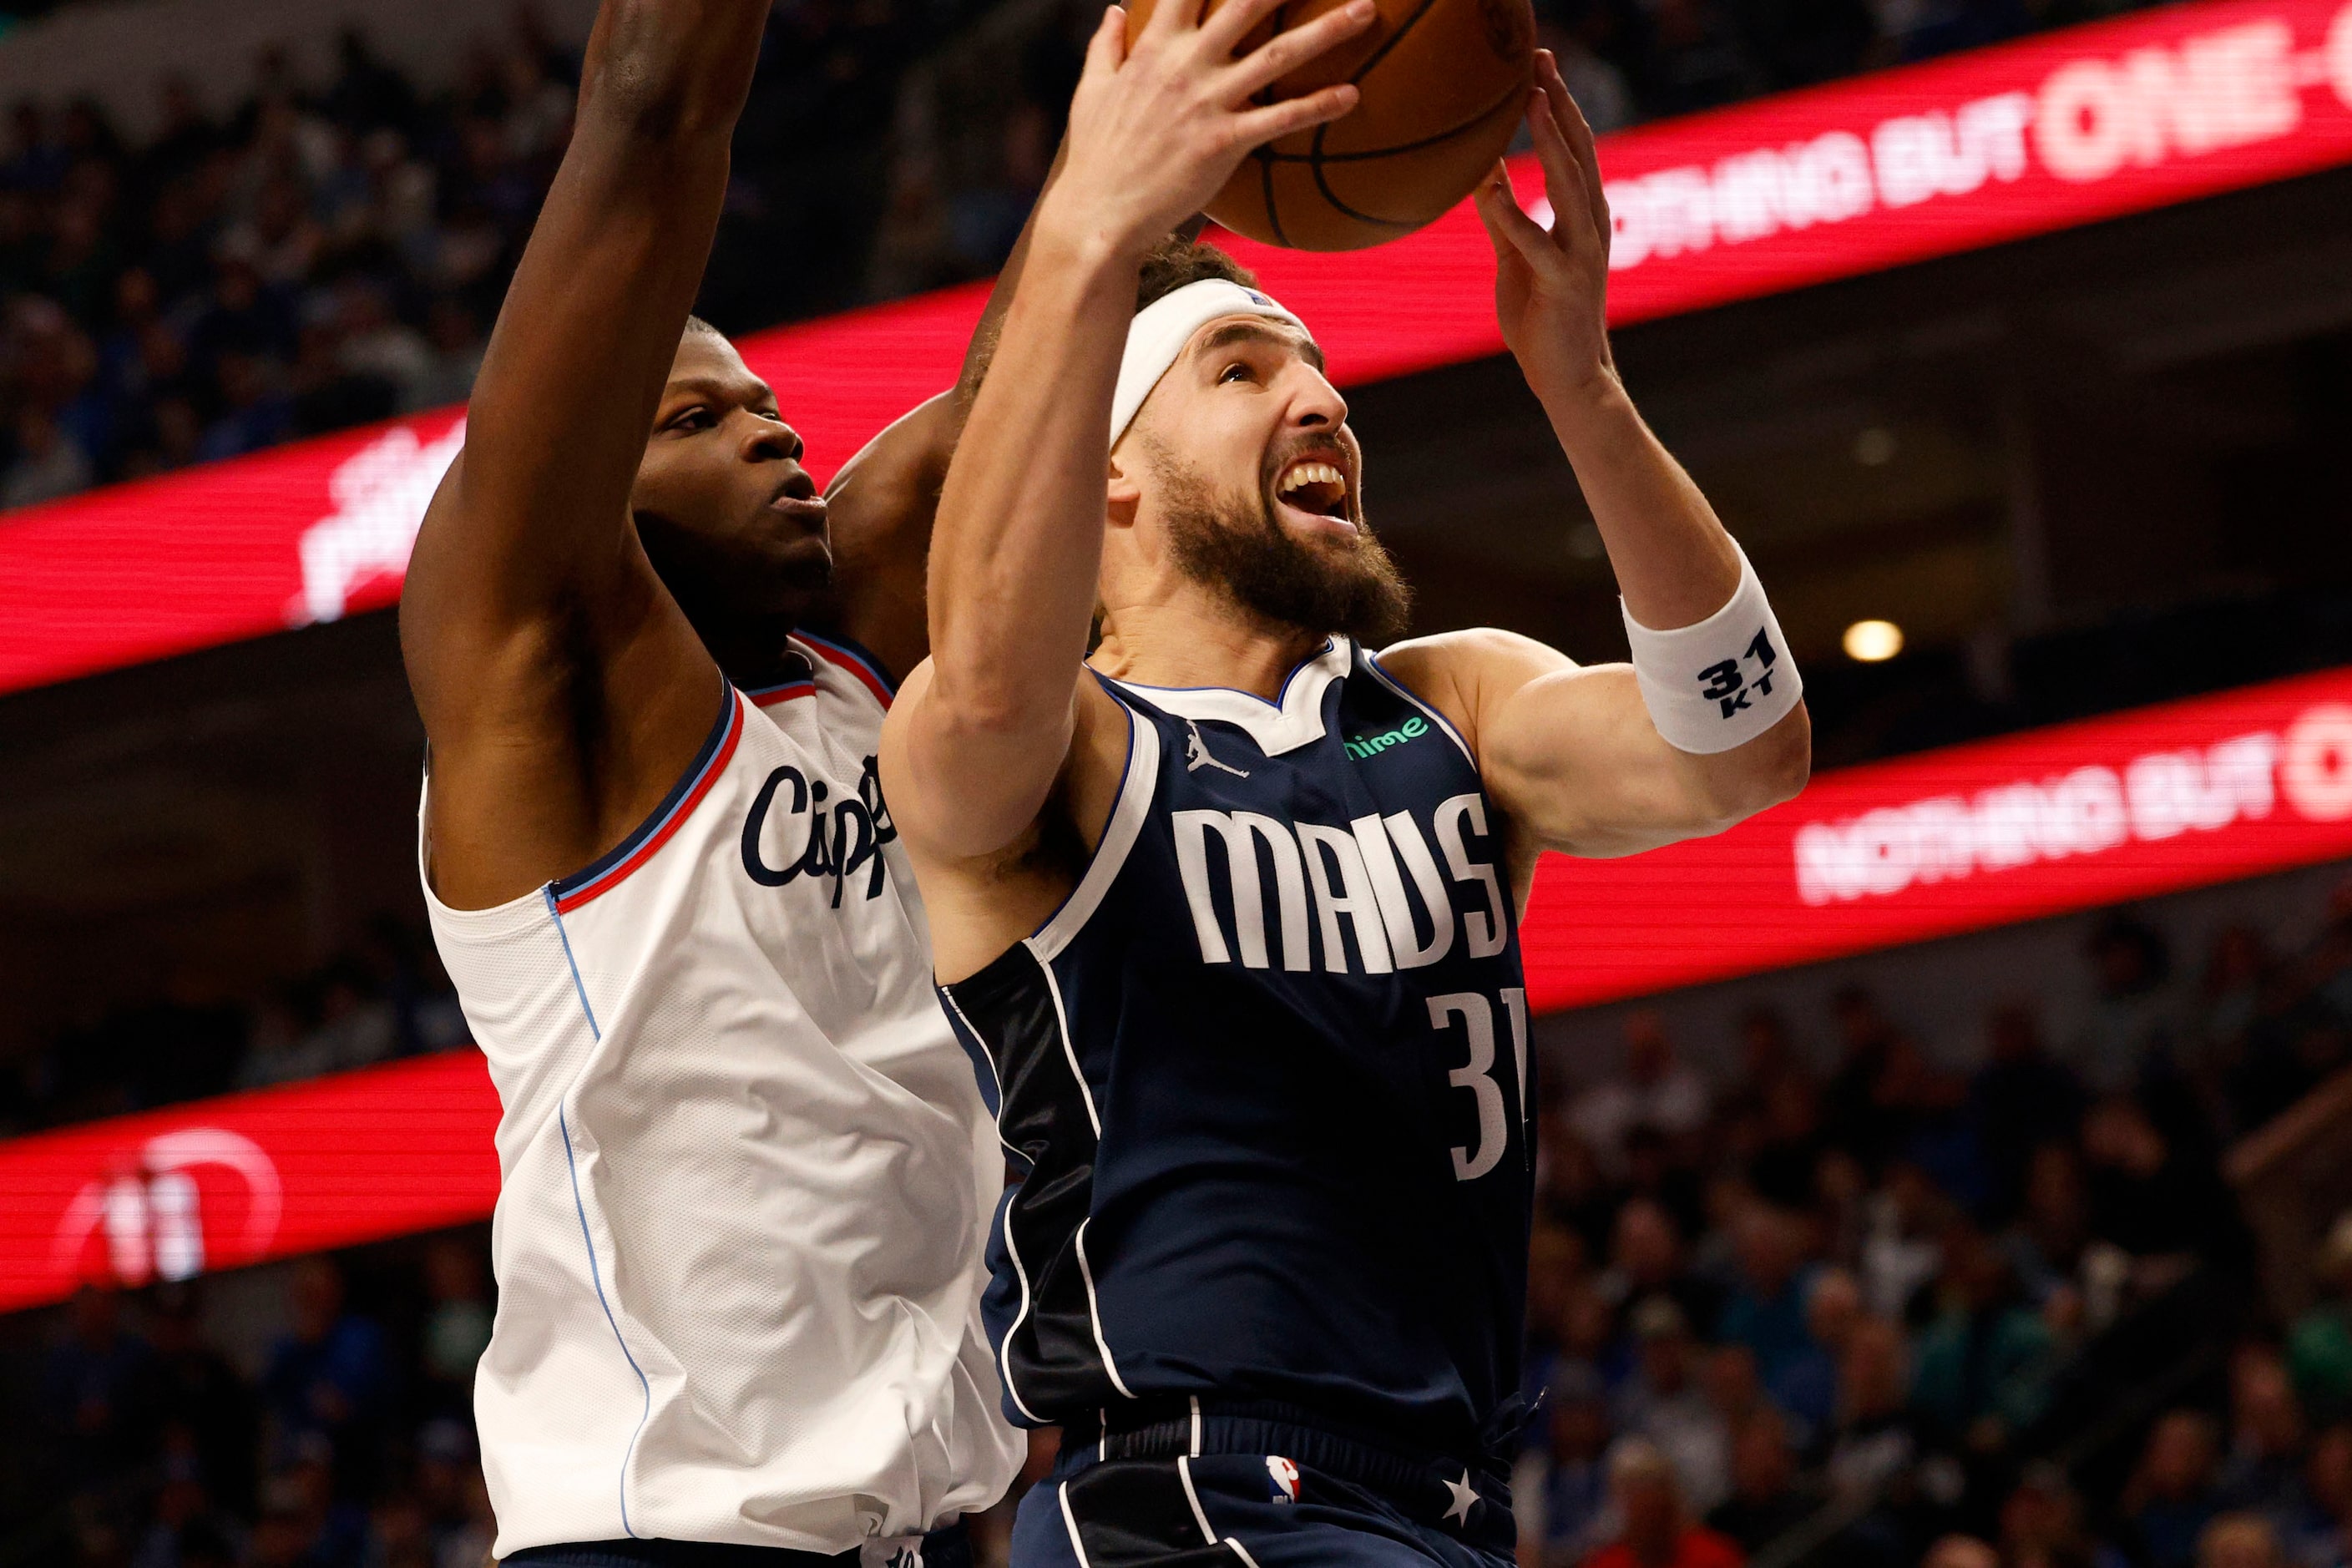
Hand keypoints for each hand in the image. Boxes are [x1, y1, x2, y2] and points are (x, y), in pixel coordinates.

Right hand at [1042, 0, 1374, 259]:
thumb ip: (1106, 46)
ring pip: (1278, 54)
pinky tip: (1352, 95)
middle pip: (1247, 3)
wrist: (1098, 213)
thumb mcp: (1091, 90)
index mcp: (1153, 47)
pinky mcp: (1224, 142)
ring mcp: (1207, 102)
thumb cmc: (1096, 155)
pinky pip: (1281, 119)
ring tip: (1366, 11)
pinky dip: (1318, 105)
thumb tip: (1113, 10)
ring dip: (1327, 30)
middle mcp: (1185, 64)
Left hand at [1473, 51, 1619, 416]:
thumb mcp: (1517, 256)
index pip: (1574, 148)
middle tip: (1541, 60)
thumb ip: (1502, 213)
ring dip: (1551, 141)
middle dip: (1560, 104)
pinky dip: (1514, 215)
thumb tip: (1482, 169)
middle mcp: (1591, 226)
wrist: (1569, 377)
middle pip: (1579, 152)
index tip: (1539, 65)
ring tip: (1532, 100)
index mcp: (1583, 216)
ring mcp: (1582, 253)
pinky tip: (1491, 187)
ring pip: (1570, 185)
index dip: (1559, 104)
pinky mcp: (1563, 283)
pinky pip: (1537, 243)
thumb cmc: (1542, 319)